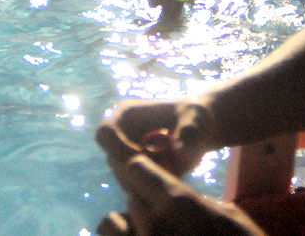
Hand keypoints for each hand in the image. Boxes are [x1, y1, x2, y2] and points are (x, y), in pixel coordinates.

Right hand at [95, 136, 260, 235]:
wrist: (198, 133)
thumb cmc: (196, 120)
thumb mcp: (196, 122)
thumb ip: (188, 135)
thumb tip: (179, 152)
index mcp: (124, 114)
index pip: (105, 133)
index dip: (119, 148)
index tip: (146, 158)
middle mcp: (118, 136)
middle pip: (114, 161)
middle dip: (140, 170)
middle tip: (168, 170)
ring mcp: (123, 156)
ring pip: (125, 179)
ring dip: (147, 181)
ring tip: (175, 169)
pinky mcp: (132, 174)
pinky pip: (136, 189)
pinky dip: (152, 189)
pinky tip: (172, 177)